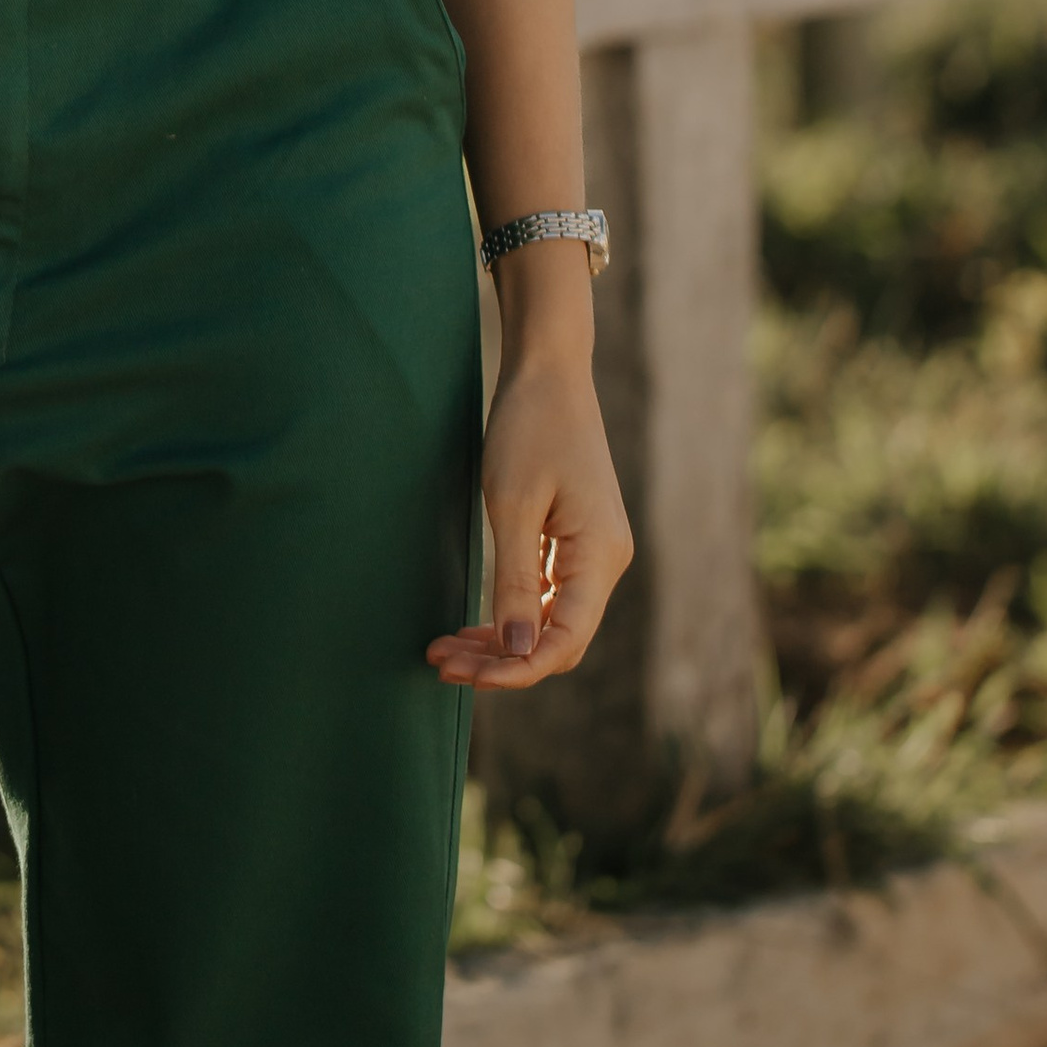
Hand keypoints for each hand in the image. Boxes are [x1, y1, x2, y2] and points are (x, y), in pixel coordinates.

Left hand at [427, 349, 632, 690]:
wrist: (548, 370)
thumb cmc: (530, 427)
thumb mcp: (512, 504)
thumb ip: (514, 580)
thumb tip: (517, 651)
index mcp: (600, 557)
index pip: (564, 641)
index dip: (517, 670)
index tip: (467, 676)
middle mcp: (605, 563)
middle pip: (556, 638)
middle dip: (500, 660)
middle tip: (441, 663)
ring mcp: (592, 553)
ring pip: (547, 621)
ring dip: (500, 640)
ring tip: (445, 651)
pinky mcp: (575, 541)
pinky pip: (545, 596)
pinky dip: (509, 612)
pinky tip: (472, 625)